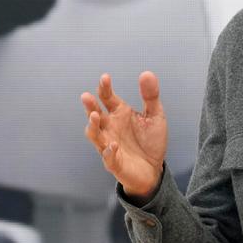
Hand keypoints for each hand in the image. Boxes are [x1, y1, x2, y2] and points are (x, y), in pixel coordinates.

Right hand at [81, 71, 168, 200]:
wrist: (154, 169)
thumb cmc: (150, 141)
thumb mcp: (155, 115)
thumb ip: (150, 96)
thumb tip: (146, 73)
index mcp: (119, 113)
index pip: (107, 97)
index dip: (104, 88)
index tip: (105, 77)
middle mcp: (110, 128)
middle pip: (95, 114)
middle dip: (90, 106)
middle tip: (87, 96)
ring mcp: (109, 145)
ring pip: (95, 135)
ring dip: (93, 126)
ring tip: (94, 116)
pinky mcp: (115, 163)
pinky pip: (108, 158)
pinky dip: (109, 152)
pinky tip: (113, 145)